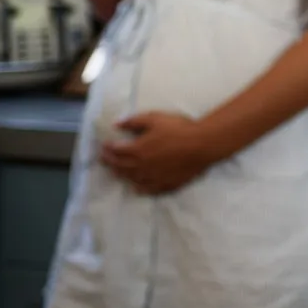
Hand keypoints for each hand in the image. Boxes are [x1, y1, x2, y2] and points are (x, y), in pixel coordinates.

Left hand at [101, 111, 220, 194]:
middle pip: (120, 166)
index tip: (104, 146)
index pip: (116, 151)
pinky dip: (139, 188)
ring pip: (132, 179)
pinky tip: (136, 187)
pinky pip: (148, 189)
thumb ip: (134, 121)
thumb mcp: (155, 118)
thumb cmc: (179, 129)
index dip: (108, 148)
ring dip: (121, 175)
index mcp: (137, 149)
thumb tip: (116, 125)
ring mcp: (153, 177)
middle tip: (104, 160)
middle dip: (110, 162)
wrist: (203, 145)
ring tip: (116, 172)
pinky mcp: (166, 184)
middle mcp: (141, 166)